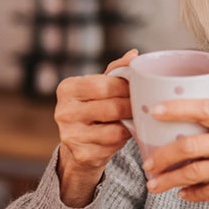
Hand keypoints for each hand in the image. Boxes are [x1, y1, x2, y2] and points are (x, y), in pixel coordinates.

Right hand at [53, 49, 137, 206]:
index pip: (105, 85)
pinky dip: (123, 140)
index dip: (127, 87)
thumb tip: (134, 54)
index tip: (138, 88)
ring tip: (135, 119)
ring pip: (115, 129)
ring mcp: (70, 135)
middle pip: (112, 107)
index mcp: (67, 88)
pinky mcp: (81, 154)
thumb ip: (117, 70)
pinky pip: (113, 146)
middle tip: (144, 105)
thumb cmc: (94, 107)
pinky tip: (124, 133)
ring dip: (130, 124)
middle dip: (132, 106)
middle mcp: (63, 112)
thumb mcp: (100, 86)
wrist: (79, 143)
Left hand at [142, 99, 208, 208]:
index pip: (204, 108)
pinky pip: (207, 192)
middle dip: (162, 156)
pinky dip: (191, 195)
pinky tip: (183, 194)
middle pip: (189, 145)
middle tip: (147, 163)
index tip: (154, 110)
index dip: (176, 108)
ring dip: (169, 180)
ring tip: (154, 185)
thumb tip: (188, 124)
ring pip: (192, 173)